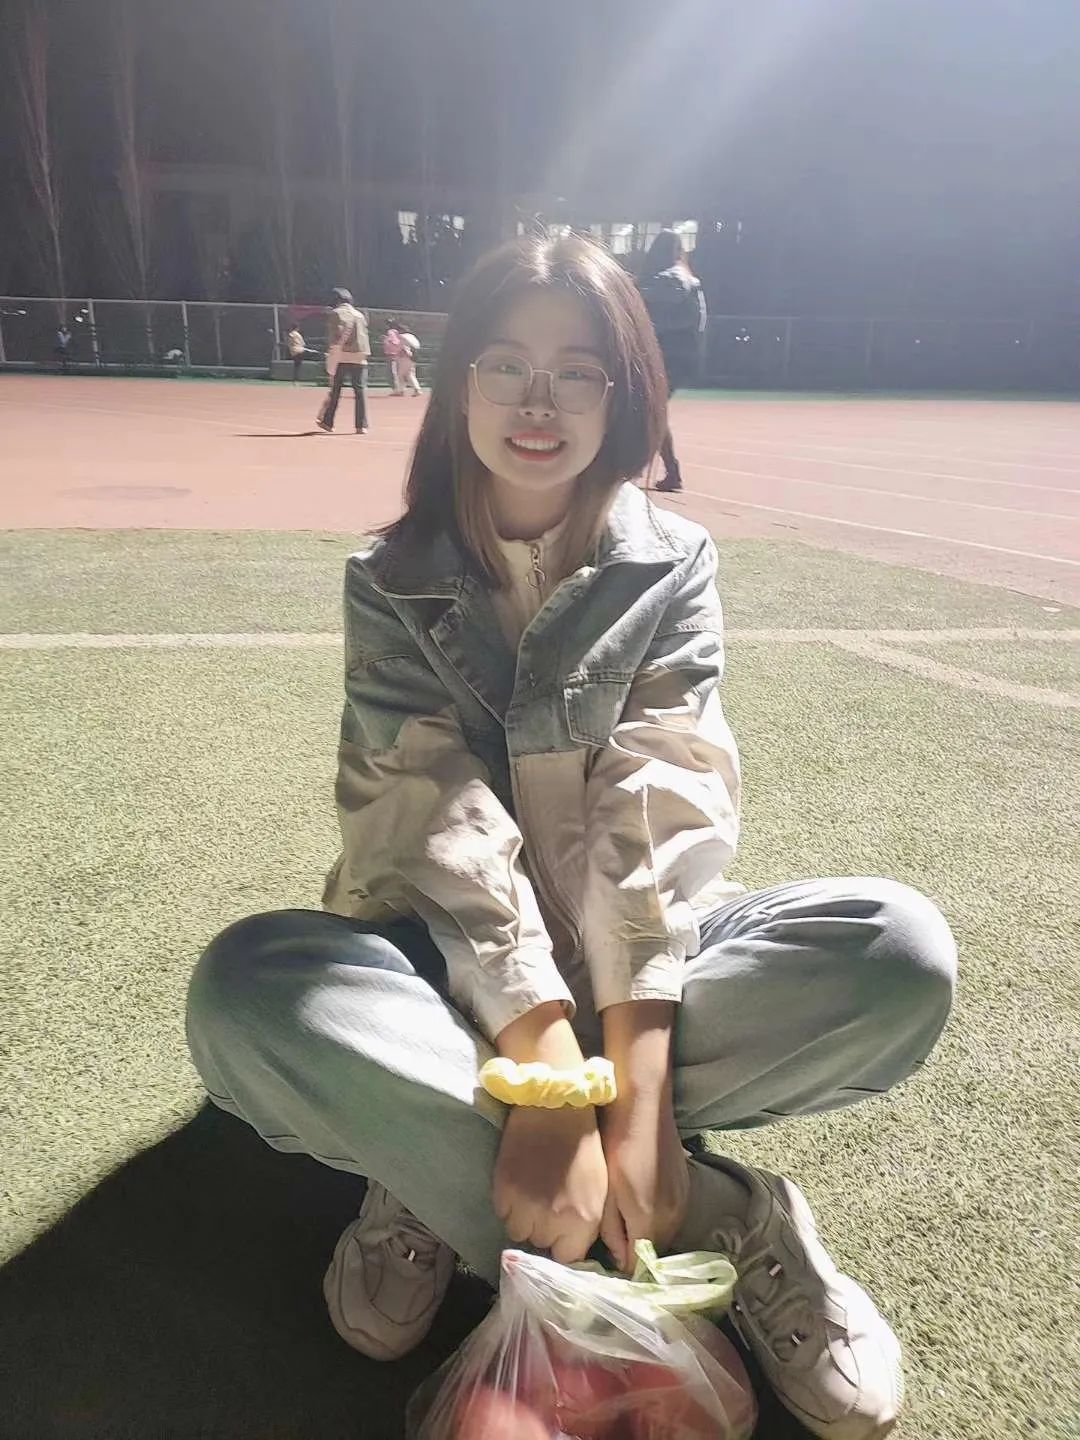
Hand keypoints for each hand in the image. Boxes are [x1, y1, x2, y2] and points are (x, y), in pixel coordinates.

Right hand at [493, 1104, 608, 1264]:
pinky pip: (503, 1212)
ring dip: (524, 1217)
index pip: (566, 1258)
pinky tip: (520, 1180)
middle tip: (549, 1202)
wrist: (555, 1108)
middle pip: (540, 1243)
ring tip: (533, 1192)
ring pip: (517, 1231)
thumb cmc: (584, 1146)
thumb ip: (590, 1226)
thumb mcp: (600, 1190)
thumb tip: (579, 1251)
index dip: (564, 1244)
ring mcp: (525, 1206)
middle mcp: (552, 1220)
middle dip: (544, 1228)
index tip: (562, 1232)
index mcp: (582, 1220)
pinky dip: (509, 1202)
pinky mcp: (503, 1190)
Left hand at [599, 1085, 688, 1272]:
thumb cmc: (617, 1142)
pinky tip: (639, 1201)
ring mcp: (683, 1201)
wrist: (644, 1105)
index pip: (638, 1263)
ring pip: (663, 1234)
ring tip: (623, 1218)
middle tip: (612, 1237)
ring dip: (646, 1234)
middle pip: (654, 1251)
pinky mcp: (686, 1187)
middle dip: (634, 1250)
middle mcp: (673, 1216)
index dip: (621, 1263)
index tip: (604, 1258)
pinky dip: (656, 1218)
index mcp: (650, 1219)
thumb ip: (612, 1229)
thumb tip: (619, 1258)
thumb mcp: (606, 1190)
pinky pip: (670, 1216)